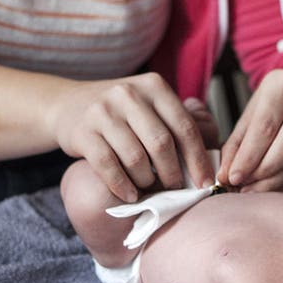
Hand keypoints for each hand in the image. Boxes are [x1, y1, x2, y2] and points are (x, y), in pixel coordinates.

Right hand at [48, 73, 213, 202]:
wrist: (70, 104)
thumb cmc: (123, 112)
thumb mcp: (150, 105)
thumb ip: (178, 121)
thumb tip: (212, 154)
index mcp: (154, 86)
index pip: (184, 126)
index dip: (198, 158)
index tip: (205, 182)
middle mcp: (128, 94)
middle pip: (161, 143)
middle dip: (173, 173)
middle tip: (176, 188)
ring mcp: (103, 111)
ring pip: (135, 157)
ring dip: (147, 181)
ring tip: (150, 189)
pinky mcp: (82, 132)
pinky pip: (108, 166)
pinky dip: (122, 186)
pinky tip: (130, 195)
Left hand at [217, 64, 282, 192]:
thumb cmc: (276, 104)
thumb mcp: (252, 113)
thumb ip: (238, 143)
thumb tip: (225, 174)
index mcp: (282, 84)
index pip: (265, 127)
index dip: (248, 157)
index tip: (233, 177)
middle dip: (263, 172)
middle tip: (244, 187)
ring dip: (276, 180)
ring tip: (256, 189)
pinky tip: (275, 186)